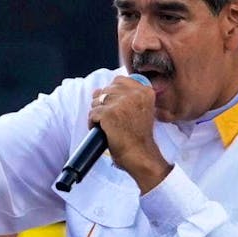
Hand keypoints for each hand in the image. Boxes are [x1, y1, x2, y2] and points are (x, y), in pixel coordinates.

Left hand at [88, 76, 170, 192]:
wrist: (140, 155)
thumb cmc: (138, 136)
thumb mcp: (140, 110)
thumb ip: (125, 97)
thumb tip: (96, 90)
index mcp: (145, 91)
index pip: (118, 81)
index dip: (112, 93)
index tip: (116, 108)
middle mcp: (134, 94)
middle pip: (106, 90)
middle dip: (103, 104)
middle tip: (110, 120)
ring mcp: (121, 103)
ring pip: (97, 101)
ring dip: (97, 114)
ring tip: (106, 126)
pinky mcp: (109, 113)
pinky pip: (92, 114)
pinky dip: (92, 123)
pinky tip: (102, 131)